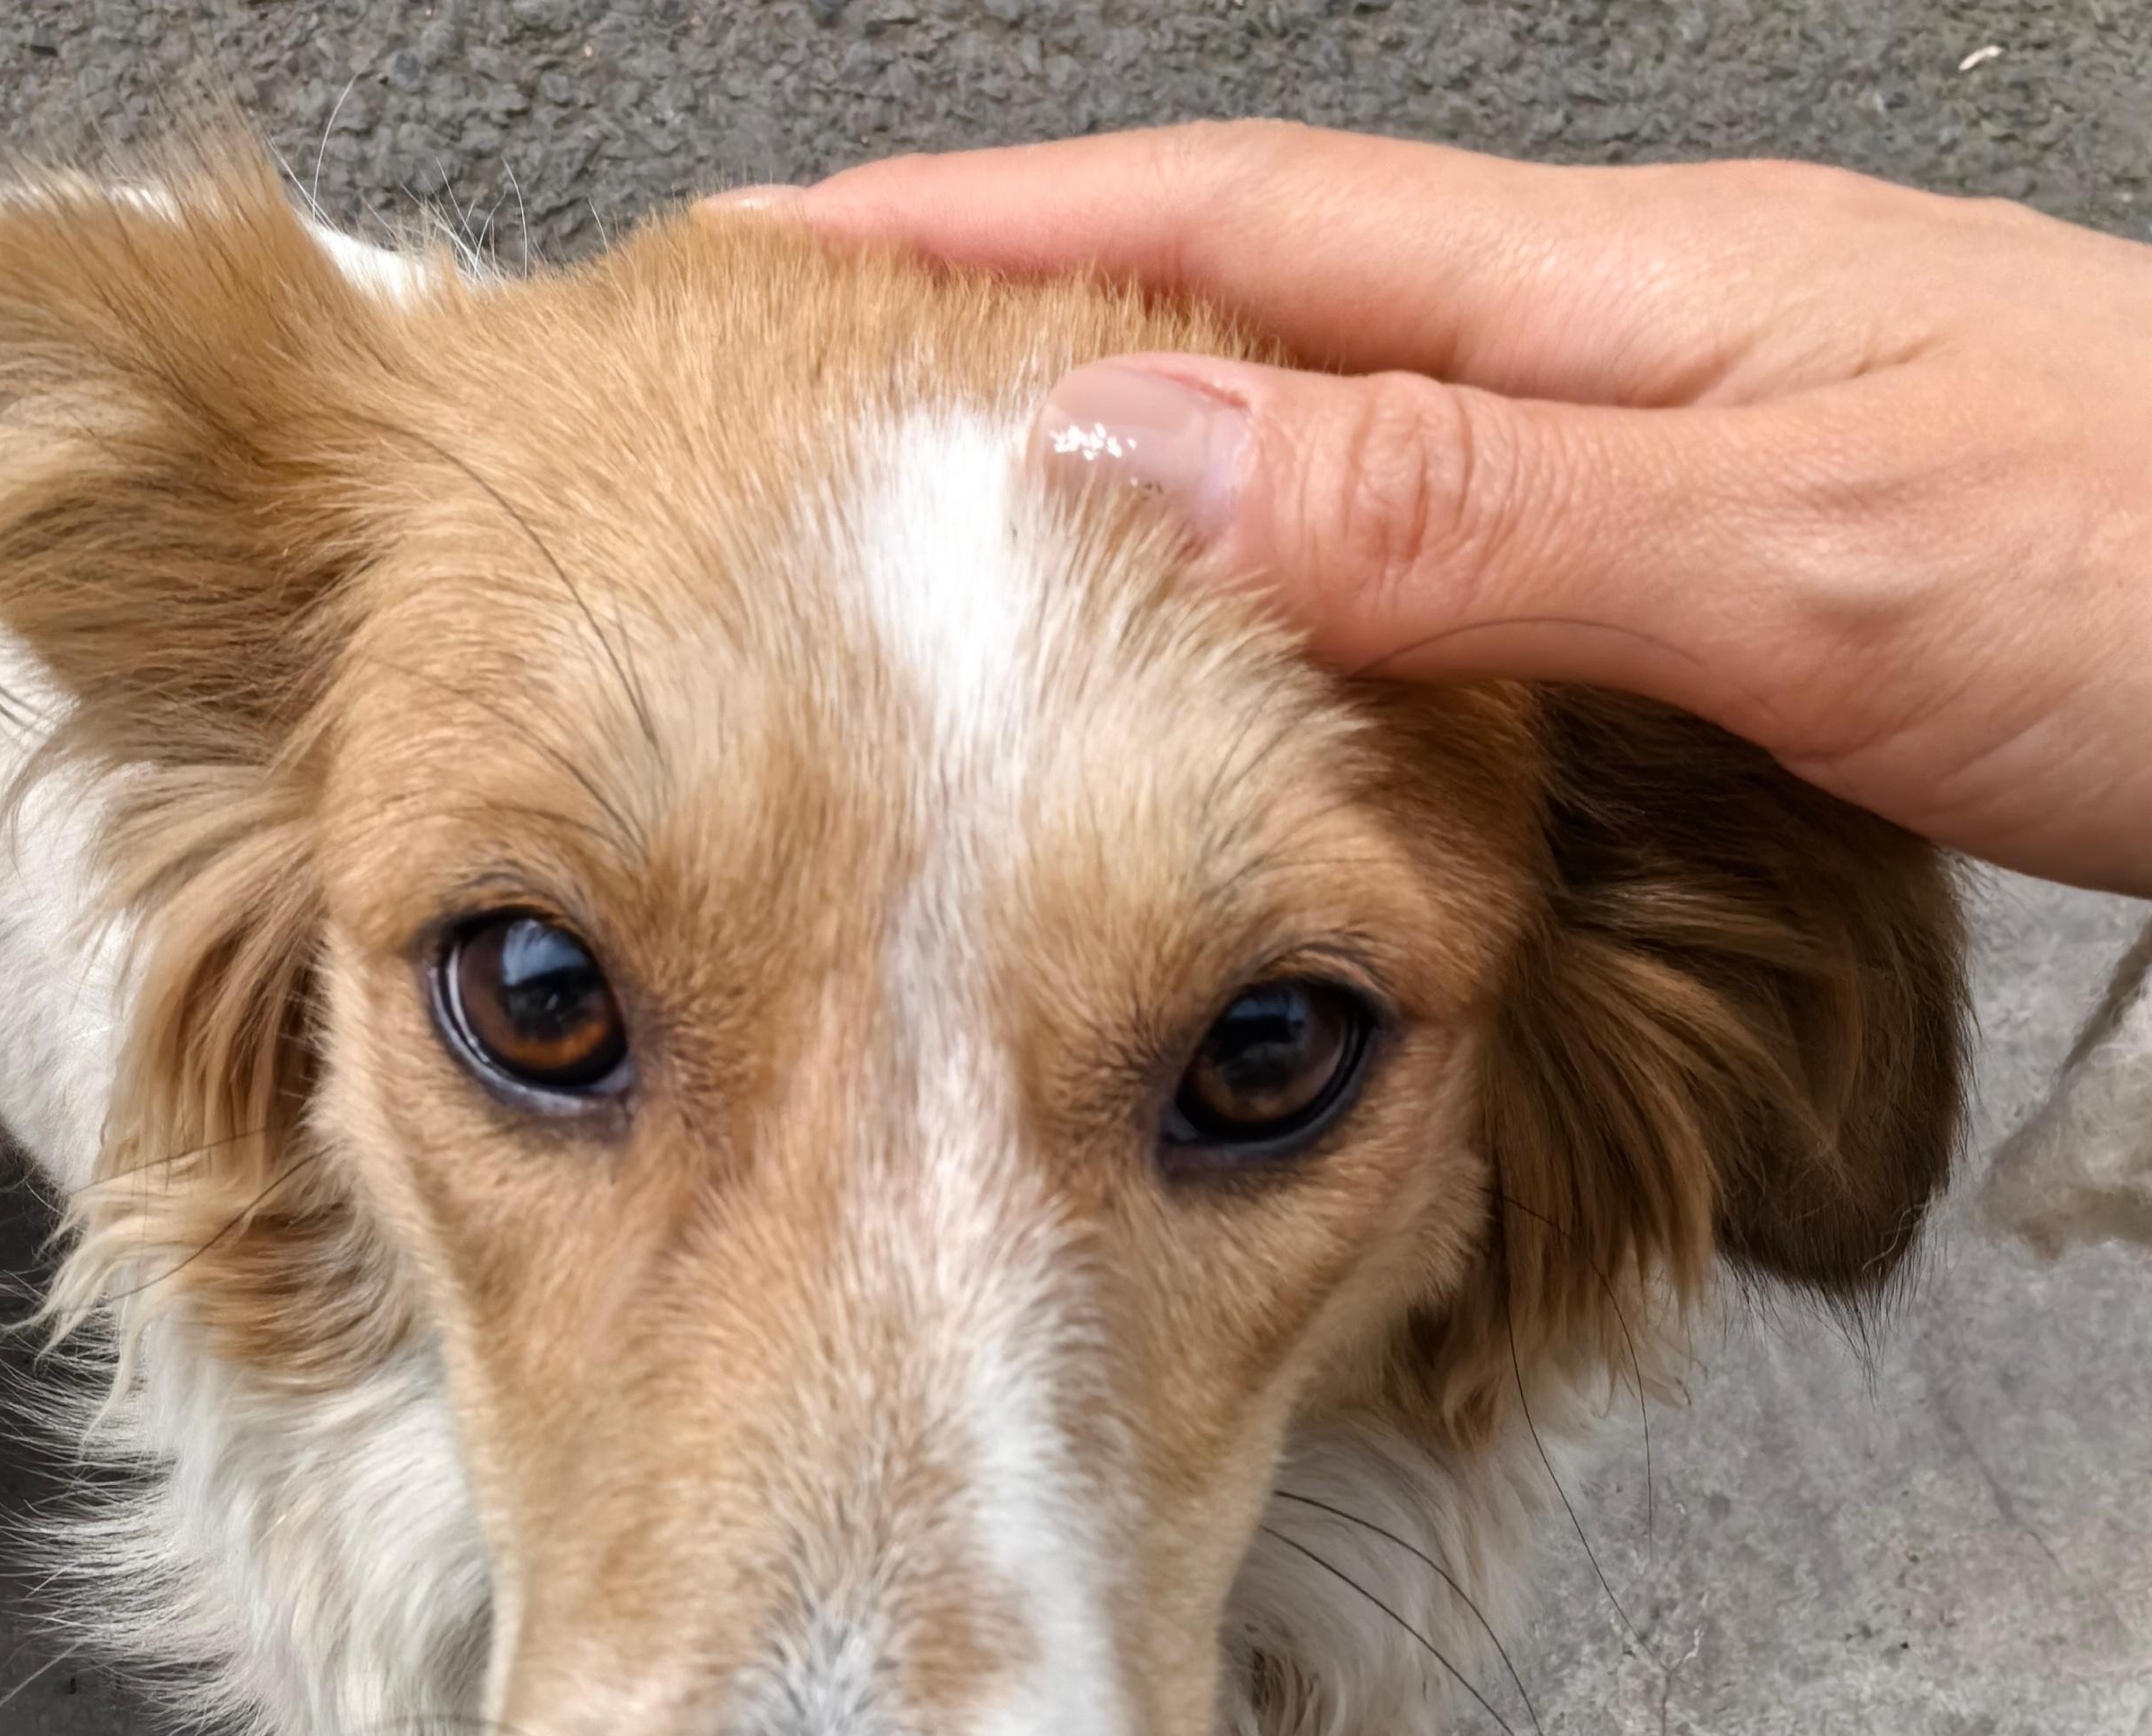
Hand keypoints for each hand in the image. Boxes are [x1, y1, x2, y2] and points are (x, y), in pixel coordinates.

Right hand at [751, 124, 2151, 895]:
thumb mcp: (1796, 558)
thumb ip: (1472, 511)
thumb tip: (1143, 458)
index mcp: (1625, 305)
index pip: (1241, 234)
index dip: (998, 236)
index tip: (789, 257)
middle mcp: (1641, 352)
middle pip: (1274, 302)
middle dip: (1032, 317)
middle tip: (832, 391)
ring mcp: (1695, 450)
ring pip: (1360, 430)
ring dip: (1161, 453)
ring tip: (978, 527)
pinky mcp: (1745, 572)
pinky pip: (1461, 549)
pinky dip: (1312, 577)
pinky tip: (1269, 651)